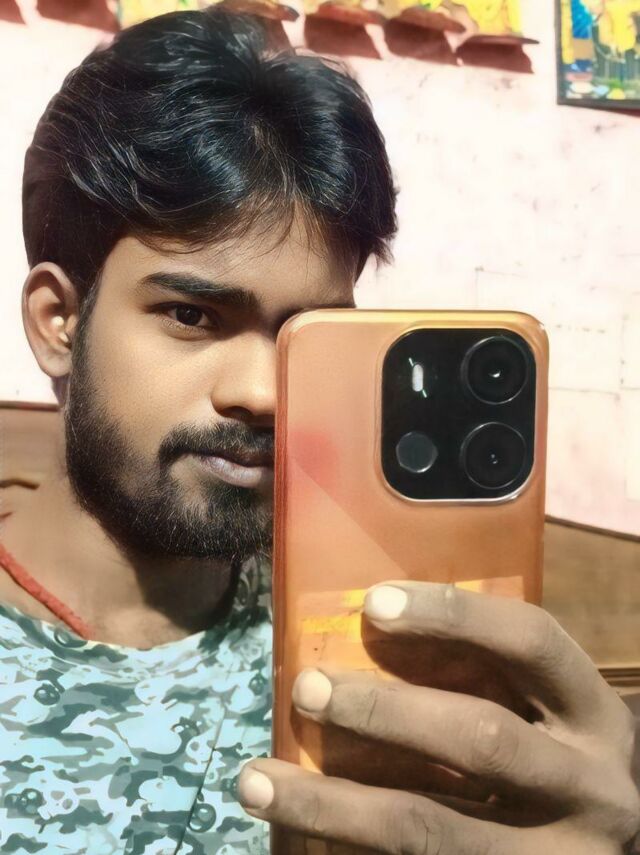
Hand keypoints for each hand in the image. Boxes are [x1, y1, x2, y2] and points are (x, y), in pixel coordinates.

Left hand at [238, 582, 639, 853]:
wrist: (621, 846)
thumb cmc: (561, 755)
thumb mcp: (547, 708)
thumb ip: (488, 673)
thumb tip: (370, 623)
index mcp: (591, 711)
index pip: (530, 641)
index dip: (455, 615)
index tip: (373, 602)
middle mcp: (586, 784)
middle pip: (480, 740)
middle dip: (383, 713)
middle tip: (307, 689)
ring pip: (429, 830)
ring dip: (332, 805)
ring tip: (256, 782)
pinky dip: (346, 850)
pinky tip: (296, 834)